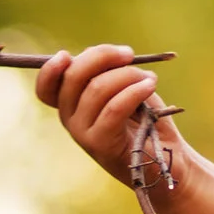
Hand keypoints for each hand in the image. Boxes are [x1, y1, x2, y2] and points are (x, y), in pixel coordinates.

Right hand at [34, 45, 183, 190]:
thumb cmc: (147, 121)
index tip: (67, 54)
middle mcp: (70, 120)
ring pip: (97, 88)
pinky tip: (150, 86)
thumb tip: (99, 54)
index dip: (50, 69)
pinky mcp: (101, 145)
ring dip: (128, 75)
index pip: (46, 88)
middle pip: (72, 78)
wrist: (167, 159)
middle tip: (129, 54)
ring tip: (149, 78)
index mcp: (71, 106)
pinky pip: (114, 108)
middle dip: (102, 56)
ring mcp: (83, 134)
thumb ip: (106, 72)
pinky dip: (135, 91)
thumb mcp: (124, 89)